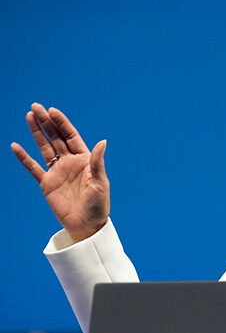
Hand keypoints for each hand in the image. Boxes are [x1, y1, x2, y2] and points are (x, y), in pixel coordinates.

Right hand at [11, 103, 109, 242]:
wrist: (87, 226)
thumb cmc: (99, 205)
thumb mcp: (100, 183)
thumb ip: (97, 162)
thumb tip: (103, 142)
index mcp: (85, 160)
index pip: (71, 137)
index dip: (62, 123)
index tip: (52, 110)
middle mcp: (70, 163)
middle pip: (56, 138)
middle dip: (47, 122)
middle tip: (35, 107)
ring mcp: (57, 172)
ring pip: (44, 148)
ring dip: (37, 133)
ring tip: (29, 116)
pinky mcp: (47, 183)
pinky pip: (33, 167)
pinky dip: (24, 157)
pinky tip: (16, 146)